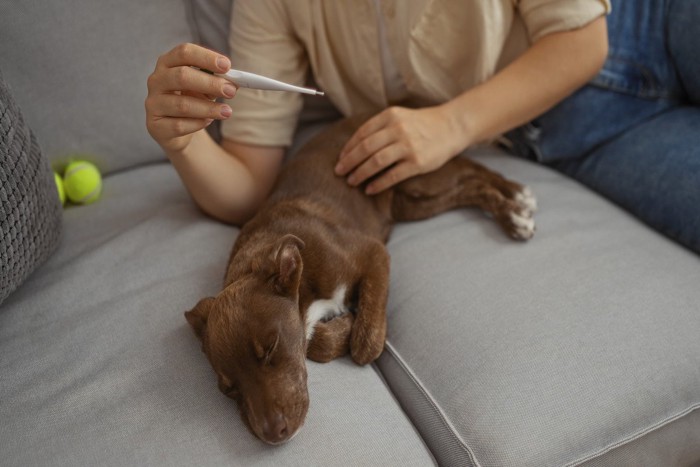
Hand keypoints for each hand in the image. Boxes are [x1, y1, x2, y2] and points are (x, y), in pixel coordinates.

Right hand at [146, 43, 236, 154]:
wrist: (176, 128)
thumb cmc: (192, 99)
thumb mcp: (206, 87)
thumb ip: (218, 81)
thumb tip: (235, 82)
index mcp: (168, 63)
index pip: (184, 52)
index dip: (206, 57)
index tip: (227, 66)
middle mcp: (156, 80)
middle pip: (182, 76)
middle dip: (210, 83)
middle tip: (231, 91)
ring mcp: (153, 103)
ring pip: (182, 105)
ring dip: (209, 108)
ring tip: (227, 112)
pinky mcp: (155, 125)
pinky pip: (179, 125)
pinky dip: (198, 124)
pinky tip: (207, 121)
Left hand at [334, 106, 464, 193]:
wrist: (452, 127)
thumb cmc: (423, 124)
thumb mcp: (400, 117)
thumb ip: (380, 128)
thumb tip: (355, 147)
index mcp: (390, 116)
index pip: (362, 133)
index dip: (348, 148)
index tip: (340, 158)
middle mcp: (398, 130)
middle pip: (365, 148)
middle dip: (349, 162)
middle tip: (339, 172)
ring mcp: (408, 146)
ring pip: (376, 162)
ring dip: (360, 173)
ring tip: (351, 182)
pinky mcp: (417, 162)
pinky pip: (392, 176)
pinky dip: (378, 184)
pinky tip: (369, 190)